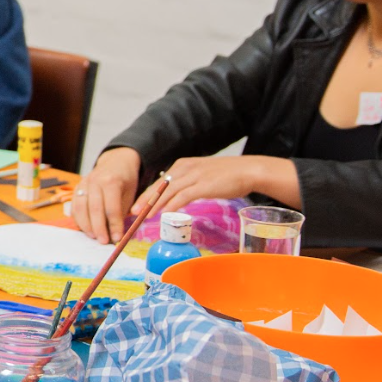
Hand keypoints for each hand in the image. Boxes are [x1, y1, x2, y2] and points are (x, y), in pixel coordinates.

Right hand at [76, 147, 141, 243]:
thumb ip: (123, 211)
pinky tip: (85, 228)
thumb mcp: (130, 193)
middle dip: (99, 228)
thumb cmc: (125, 180)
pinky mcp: (76, 187)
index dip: (114, 225)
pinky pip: (74, 206)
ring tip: (93, 237)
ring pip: (81, 207)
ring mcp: (83, 183)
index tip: (118, 238)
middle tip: (104, 241)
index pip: (111, 207)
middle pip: (94, 209)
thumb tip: (117, 234)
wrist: (115, 162)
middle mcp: (94, 181)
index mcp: (111, 181)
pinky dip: (78, 219)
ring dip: (86, 225)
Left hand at [133, 155, 283, 213]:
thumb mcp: (201, 176)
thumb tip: (175, 198)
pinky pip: (183, 196)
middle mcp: (185, 167)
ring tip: (144, 216)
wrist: (248, 170)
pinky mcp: (203, 184)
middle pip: (160, 186)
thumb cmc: (227, 176)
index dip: (147, 195)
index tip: (137, 206)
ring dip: (154, 205)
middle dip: (145, 200)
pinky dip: (172, 205)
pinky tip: (164, 214)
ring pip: (168, 192)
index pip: (160, 182)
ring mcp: (193, 175)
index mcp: (182, 165)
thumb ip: (188, 184)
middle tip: (133, 213)